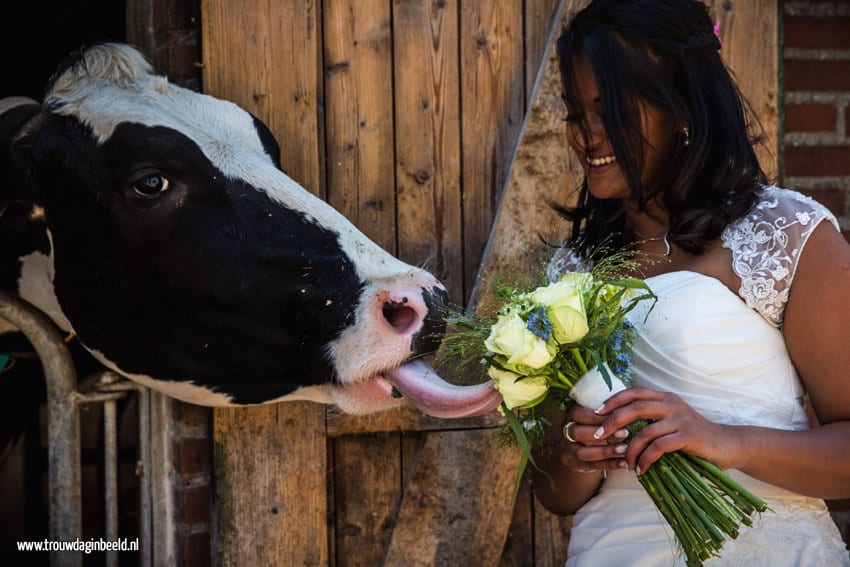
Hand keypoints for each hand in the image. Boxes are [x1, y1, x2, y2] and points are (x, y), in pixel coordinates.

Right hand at [555, 403, 629, 472]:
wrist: (583, 447)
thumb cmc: (595, 426)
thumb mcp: (595, 416)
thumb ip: (606, 413)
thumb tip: (627, 409)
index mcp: (570, 416)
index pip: (579, 414)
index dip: (597, 417)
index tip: (618, 417)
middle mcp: (566, 432)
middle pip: (577, 433)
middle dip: (602, 433)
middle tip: (625, 433)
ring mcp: (568, 449)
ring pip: (583, 452)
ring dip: (606, 451)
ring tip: (625, 449)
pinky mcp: (574, 464)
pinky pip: (592, 466)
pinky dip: (609, 464)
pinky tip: (624, 463)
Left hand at [591, 387, 736, 473]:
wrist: (728, 445)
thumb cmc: (694, 437)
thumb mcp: (671, 422)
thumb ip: (651, 419)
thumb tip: (618, 426)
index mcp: (665, 397)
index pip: (634, 392)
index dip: (613, 400)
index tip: (596, 412)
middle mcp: (672, 404)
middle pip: (635, 407)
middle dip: (613, 422)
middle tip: (598, 436)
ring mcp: (681, 419)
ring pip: (645, 431)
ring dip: (630, 449)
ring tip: (625, 463)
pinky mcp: (689, 436)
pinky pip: (659, 447)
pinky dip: (645, 459)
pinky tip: (641, 469)